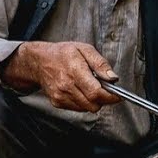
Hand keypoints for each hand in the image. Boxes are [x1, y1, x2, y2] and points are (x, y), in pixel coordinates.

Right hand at [1, 41, 119, 112]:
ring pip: (87, 108)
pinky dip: (84, 102)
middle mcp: (66, 86)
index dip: (110, 97)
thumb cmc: (62, 53)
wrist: (38, 61)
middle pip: (93, 104)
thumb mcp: (84, 49)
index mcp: (74, 70)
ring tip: (90, 86)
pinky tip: (80, 90)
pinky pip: (78, 108)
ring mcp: (60, 96)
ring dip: (93, 101)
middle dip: (104, 99)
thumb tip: (112, 77)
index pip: (96, 92)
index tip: (118, 95)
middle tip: (104, 88)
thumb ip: (100, 63)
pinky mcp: (57, 102)